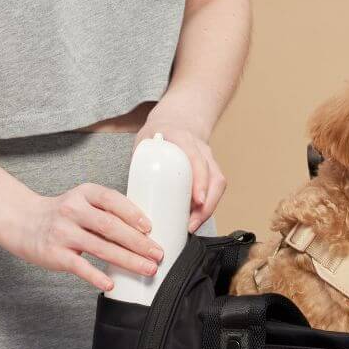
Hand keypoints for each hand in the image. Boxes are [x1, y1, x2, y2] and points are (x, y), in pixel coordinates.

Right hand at [0, 183, 163, 291]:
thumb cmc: (62, 215)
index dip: (133, 214)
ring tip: (147, 268)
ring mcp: (63, 232)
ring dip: (128, 260)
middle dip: (138, 242)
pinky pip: (80, 267)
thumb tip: (144, 232)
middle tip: (157, 253)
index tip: (149, 228)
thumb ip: (107, 212)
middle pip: (111, 227)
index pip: (112, 200)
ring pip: (101, 248)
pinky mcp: (56, 254)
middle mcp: (73, 210)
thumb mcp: (83, 202)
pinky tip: (111, 284)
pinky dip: (97, 276)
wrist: (24, 223)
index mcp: (85, 194)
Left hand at [137, 117, 225, 231]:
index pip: (196, 158)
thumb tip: (130, 195)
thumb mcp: (145, 141)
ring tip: (193, 226)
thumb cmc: (158, 134)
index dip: (200, 180)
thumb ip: (139, 161)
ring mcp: (209, 160)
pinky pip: (215, 189)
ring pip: (218, 185)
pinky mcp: (211, 171)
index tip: (198, 200)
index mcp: (182, 138)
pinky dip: (207, 206)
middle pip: (213, 177)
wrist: (176, 123)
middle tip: (192, 224)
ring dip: (208, 209)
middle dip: (207, 204)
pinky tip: (194, 219)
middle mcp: (201, 148)